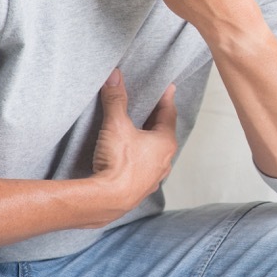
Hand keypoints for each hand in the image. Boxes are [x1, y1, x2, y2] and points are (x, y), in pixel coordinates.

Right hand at [92, 69, 177, 214]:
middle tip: (152, 106)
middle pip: (163, 133)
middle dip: (157, 119)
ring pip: (156, 153)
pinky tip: (131, 158)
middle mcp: (165, 160)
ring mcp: (154, 177)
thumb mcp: (116, 125)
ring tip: (141, 131)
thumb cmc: (118, 163)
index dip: (166, 99)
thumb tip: (115, 76)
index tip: (168, 88)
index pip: (168, 114)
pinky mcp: (141, 189)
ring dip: (149, 141)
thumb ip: (116, 100)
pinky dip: (141, 159)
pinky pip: (145, 168)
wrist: (107, 200)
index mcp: (165, 143)